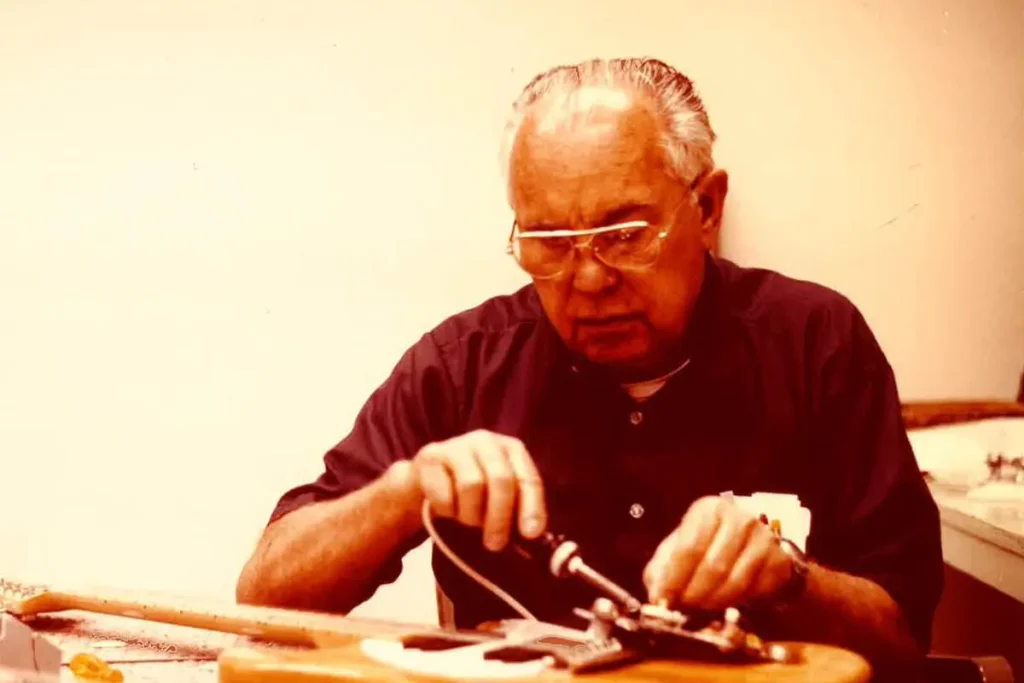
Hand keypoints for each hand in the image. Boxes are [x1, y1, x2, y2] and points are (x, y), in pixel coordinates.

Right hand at [411, 429, 546, 550]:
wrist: (427, 481)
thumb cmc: (472, 493)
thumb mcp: (498, 497)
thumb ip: (517, 512)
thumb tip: (533, 536)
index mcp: (512, 450)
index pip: (528, 479)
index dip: (532, 507)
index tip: (530, 535)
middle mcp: (486, 441)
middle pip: (501, 480)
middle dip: (500, 517)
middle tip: (495, 544)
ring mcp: (457, 445)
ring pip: (471, 485)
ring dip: (471, 515)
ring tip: (468, 522)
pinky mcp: (430, 456)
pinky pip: (443, 492)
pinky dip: (447, 511)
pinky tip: (447, 511)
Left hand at [642, 496, 794, 609]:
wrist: (751, 550)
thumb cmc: (707, 548)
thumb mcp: (677, 551)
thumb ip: (661, 571)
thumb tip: (658, 596)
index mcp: (709, 510)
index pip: (689, 547)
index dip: (674, 578)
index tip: (664, 600)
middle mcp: (739, 518)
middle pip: (713, 566)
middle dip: (694, 594)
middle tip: (683, 609)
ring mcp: (763, 538)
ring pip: (735, 582)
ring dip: (713, 602)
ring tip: (701, 609)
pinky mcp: (778, 560)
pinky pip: (755, 591)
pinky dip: (736, 604)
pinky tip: (725, 604)